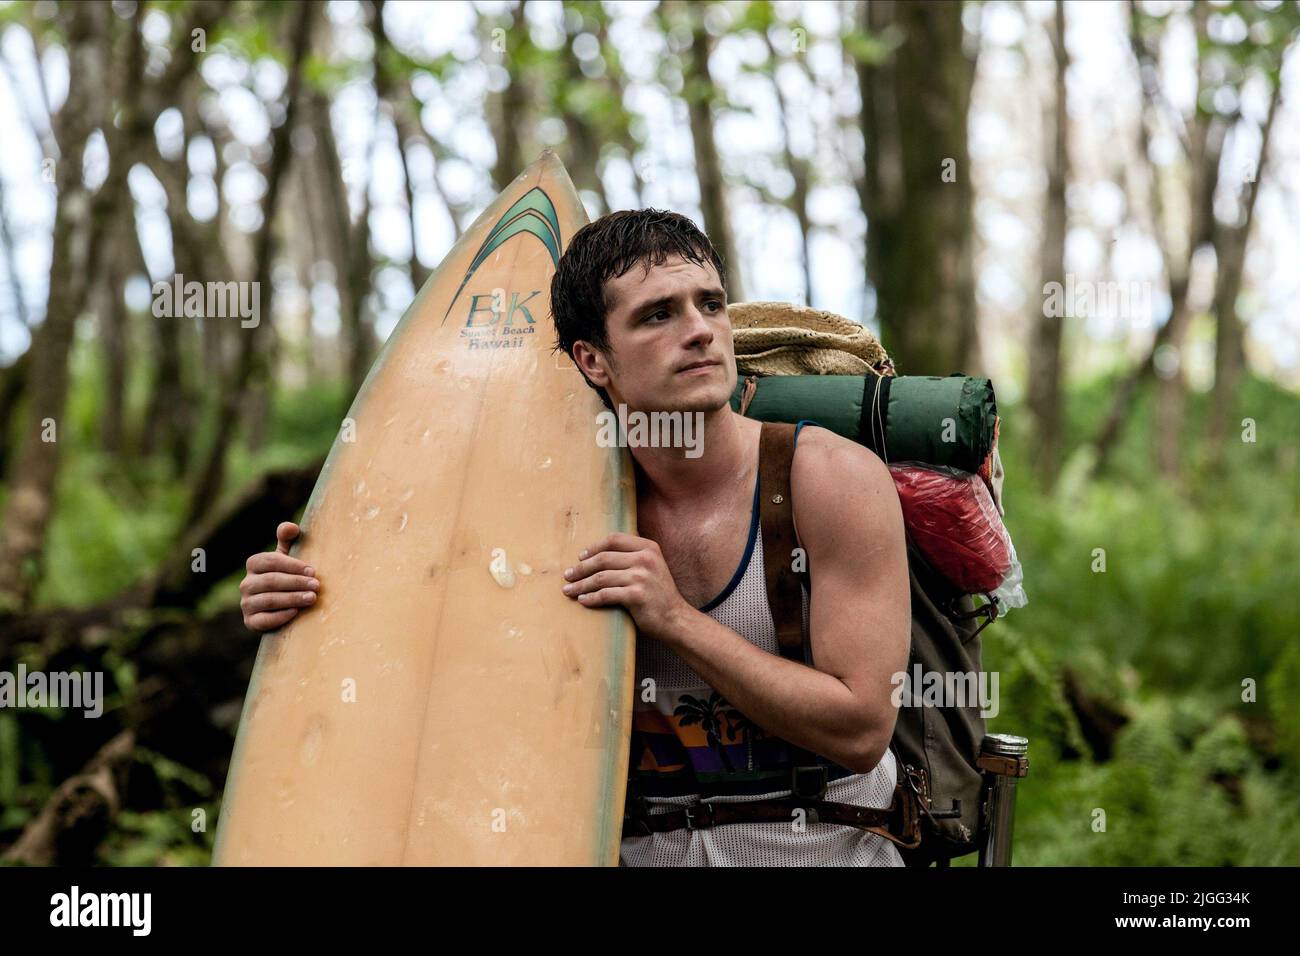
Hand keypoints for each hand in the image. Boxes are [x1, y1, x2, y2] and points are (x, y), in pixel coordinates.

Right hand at [239, 522, 319, 632]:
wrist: (281, 608)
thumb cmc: (287, 576)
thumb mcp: (286, 558)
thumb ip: (287, 540)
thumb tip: (291, 527)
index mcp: (254, 564)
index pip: (271, 561)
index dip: (292, 565)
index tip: (312, 570)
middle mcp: (246, 584)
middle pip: (271, 581)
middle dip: (296, 582)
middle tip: (317, 586)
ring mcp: (246, 604)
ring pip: (269, 600)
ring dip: (292, 598)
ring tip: (312, 598)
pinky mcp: (250, 622)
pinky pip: (264, 620)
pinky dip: (281, 616)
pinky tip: (297, 612)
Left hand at [561, 532, 689, 641]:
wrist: (676, 618)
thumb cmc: (659, 594)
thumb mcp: (652, 567)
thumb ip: (633, 556)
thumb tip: (599, 552)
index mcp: (648, 548)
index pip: (614, 539)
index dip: (594, 547)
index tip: (581, 557)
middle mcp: (645, 559)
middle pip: (603, 558)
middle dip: (581, 568)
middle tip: (568, 575)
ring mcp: (641, 577)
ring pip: (601, 577)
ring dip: (581, 584)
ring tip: (569, 590)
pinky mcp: (636, 595)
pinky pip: (605, 594)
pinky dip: (590, 598)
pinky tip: (582, 600)